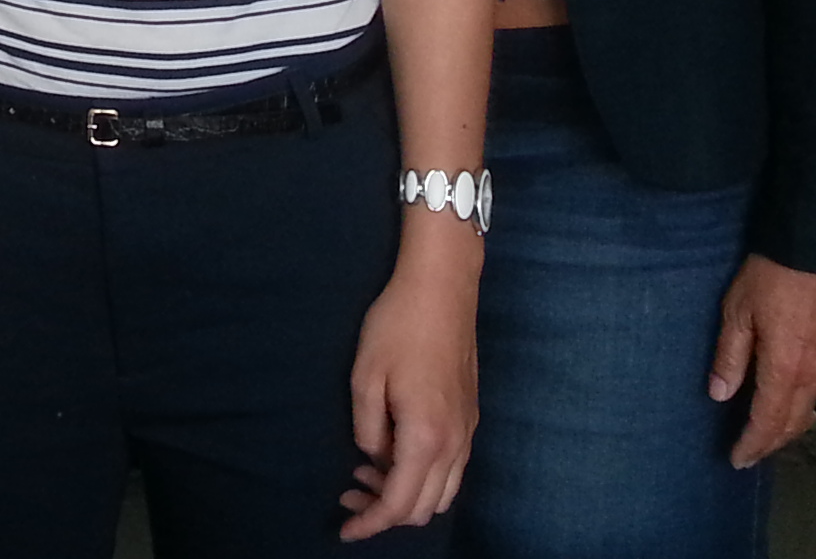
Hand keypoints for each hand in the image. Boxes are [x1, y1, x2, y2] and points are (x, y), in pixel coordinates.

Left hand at [339, 229, 479, 539]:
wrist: (443, 286)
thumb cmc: (398, 325)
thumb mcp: (366, 376)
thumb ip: (368, 429)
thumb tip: (373, 456)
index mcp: (426, 437)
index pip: (399, 504)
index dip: (370, 524)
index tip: (344, 530)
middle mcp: (455, 444)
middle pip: (424, 508)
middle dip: (385, 512)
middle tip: (349, 492)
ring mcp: (468, 431)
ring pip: (443, 493)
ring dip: (407, 494)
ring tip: (368, 471)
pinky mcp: (471, 416)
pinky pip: (452, 469)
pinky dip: (424, 475)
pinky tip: (395, 450)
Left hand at [709, 253, 815, 466]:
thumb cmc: (771, 275)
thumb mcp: (738, 311)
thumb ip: (730, 356)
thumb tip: (720, 395)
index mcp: (786, 369)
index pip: (768, 421)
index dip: (752, 444)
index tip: (737, 459)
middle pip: (795, 423)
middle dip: (772, 442)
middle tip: (752, 452)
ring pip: (814, 410)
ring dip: (792, 426)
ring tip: (771, 432)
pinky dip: (809, 405)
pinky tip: (796, 399)